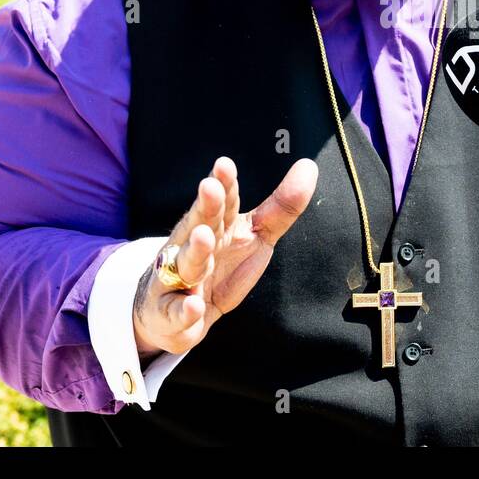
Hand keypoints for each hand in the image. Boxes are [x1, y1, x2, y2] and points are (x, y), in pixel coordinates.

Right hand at [132, 156, 317, 360]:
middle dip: (205, 207)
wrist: (174, 314)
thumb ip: (282, 206)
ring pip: (186, 263)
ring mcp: (178, 279)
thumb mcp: (256, 236)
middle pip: (200, 223)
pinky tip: (193, 305)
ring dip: (194, 250)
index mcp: (218, 227)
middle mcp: (193, 247)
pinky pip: (176, 312)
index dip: (225, 184)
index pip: (223, 203)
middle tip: (210, 187)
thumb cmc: (220, 266)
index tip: (225, 165)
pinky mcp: (170, 314)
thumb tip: (308, 166)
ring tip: (203, 236)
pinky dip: (184, 310)